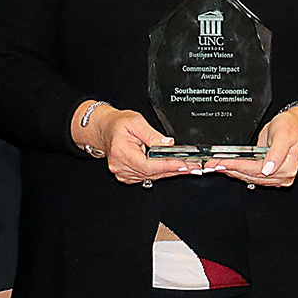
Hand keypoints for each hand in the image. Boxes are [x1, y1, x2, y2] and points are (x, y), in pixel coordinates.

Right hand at [74, 103, 204, 184]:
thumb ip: (152, 134)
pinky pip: (147, 176)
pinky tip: (172, 168)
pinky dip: (161, 172)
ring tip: (188, 167)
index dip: (167, 166)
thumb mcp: (135, 121)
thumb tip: (167, 144)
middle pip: (152, 173)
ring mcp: (124, 173)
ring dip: (170, 172)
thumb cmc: (117, 124)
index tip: (183, 165)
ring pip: (152, 176)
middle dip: (175, 169)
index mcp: (121, 152)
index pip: (148, 165)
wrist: (104, 129)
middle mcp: (121, 166)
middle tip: (193, 167)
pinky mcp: (128, 175)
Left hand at [215, 100, 297, 188]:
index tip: (222, 163)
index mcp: (287, 167)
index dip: (238, 167)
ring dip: (232, 172)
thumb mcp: (284, 135)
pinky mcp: (270, 175)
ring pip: (249, 177)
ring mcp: (276, 177)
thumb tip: (268, 169)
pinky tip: (227, 167)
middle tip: (213, 165)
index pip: (257, 170)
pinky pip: (251, 175)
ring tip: (216, 166)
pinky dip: (238, 171)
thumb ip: (277, 153)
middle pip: (251, 176)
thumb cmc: (290, 127)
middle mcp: (282, 176)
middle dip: (230, 169)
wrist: (295, 125)